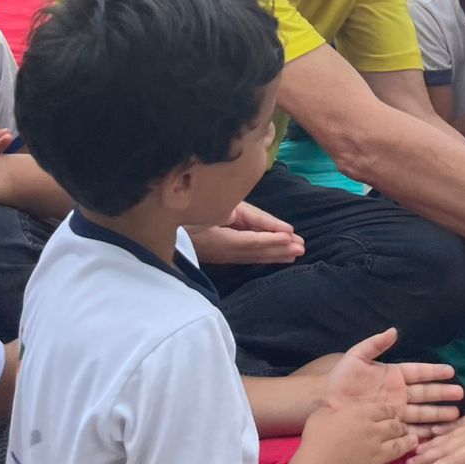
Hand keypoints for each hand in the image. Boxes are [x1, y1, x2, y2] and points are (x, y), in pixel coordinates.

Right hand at [189, 201, 304, 265]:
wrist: (163, 221)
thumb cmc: (186, 210)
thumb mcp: (209, 207)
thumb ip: (232, 215)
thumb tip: (254, 223)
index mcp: (217, 237)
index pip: (249, 239)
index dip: (270, 238)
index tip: (290, 236)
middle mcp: (221, 249)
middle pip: (254, 250)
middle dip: (279, 248)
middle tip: (302, 247)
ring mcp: (221, 255)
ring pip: (252, 255)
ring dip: (274, 254)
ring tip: (295, 253)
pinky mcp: (221, 255)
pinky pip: (246, 256)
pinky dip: (263, 255)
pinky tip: (277, 256)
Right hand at [300, 399, 419, 463]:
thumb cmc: (316, 438)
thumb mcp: (321, 414)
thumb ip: (332, 410)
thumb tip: (335, 411)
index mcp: (362, 415)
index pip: (384, 409)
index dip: (391, 411)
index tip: (393, 414)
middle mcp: (374, 433)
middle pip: (395, 427)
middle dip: (402, 426)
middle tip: (405, 429)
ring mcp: (377, 455)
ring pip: (399, 448)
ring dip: (408, 444)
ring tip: (415, 443)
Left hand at [323, 326, 462, 436]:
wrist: (326, 405)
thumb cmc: (340, 380)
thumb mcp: (356, 357)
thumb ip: (375, 344)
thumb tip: (394, 330)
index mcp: (393, 374)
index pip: (418, 372)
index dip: (434, 371)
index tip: (451, 371)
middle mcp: (398, 393)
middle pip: (425, 393)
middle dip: (442, 394)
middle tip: (461, 395)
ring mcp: (395, 411)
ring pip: (421, 412)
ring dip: (438, 414)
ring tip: (455, 415)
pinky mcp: (389, 426)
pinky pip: (409, 429)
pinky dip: (423, 432)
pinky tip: (436, 434)